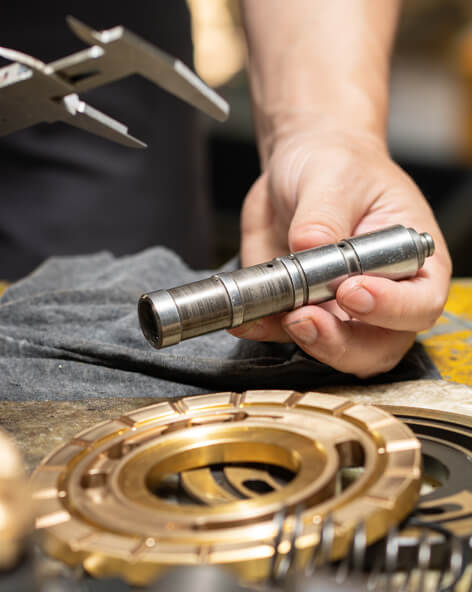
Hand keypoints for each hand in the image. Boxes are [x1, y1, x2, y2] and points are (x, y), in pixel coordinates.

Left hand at [233, 125, 450, 377]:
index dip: (391, 309)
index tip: (352, 291)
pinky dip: (262, 331)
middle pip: (376, 347)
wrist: (299, 168)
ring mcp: (337, 311)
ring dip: (302, 343)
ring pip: (331, 351)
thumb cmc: (338, 166)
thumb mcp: (335, 176)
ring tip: (277, 316)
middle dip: (341, 343)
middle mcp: (381, 296)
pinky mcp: (295, 311)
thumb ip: (324, 215)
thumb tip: (309, 244)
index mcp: (411, 261)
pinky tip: (246, 318)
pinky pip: (280, 335)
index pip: (419, 304)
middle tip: (306, 318)